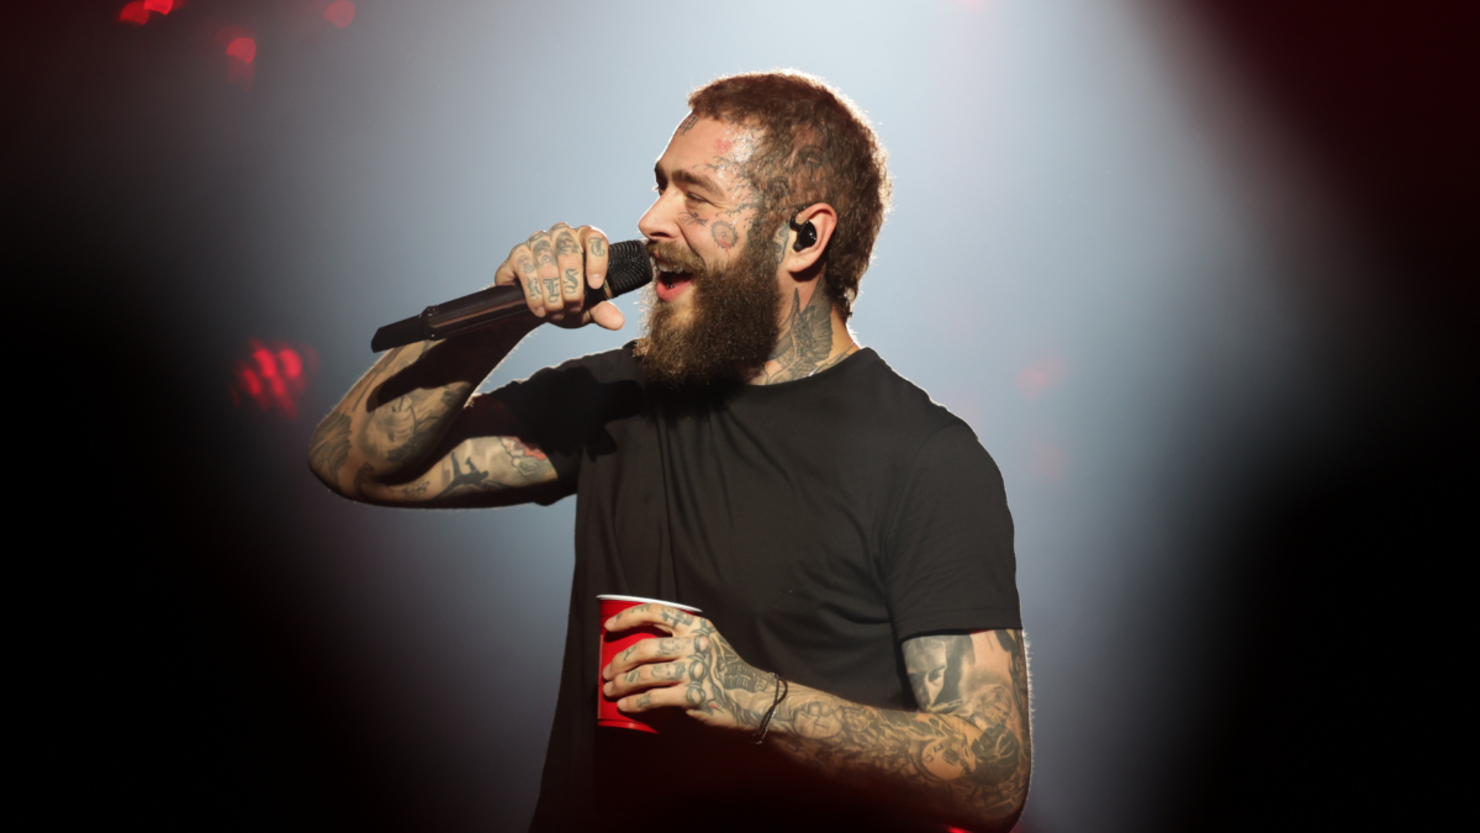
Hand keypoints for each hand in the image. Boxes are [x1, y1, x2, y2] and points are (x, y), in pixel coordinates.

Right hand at [492, 223, 624, 329]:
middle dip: (572, 287)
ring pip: (547, 264)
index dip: (597, 261)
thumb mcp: (587, 309)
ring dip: (553, 294)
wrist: (536, 309)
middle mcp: (562, 234)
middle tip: (573, 307)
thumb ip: (602, 312)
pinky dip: (536, 294)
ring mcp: (538, 241)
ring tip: (556, 311)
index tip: (595, 285)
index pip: (595, 238)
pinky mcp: (518, 253)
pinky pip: (527, 271)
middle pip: (569, 253)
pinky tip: (540, 309)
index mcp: (584, 240)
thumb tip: (618, 322)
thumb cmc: (566, 301)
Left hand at [602, 604, 777, 731]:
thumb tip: (643, 647)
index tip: (609, 628)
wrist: (755, 698)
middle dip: (619, 661)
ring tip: (610, 690)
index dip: (628, 617)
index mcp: (697, 627)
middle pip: (644, 648)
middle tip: (606, 672)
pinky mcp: (693, 696)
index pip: (656, 612)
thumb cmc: (727, 671)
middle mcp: (695, 645)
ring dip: (621, 683)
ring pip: (645, 674)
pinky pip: (654, 698)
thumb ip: (683, 639)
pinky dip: (634, 702)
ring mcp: (695, 671)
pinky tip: (624, 705)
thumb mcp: (709, 643)